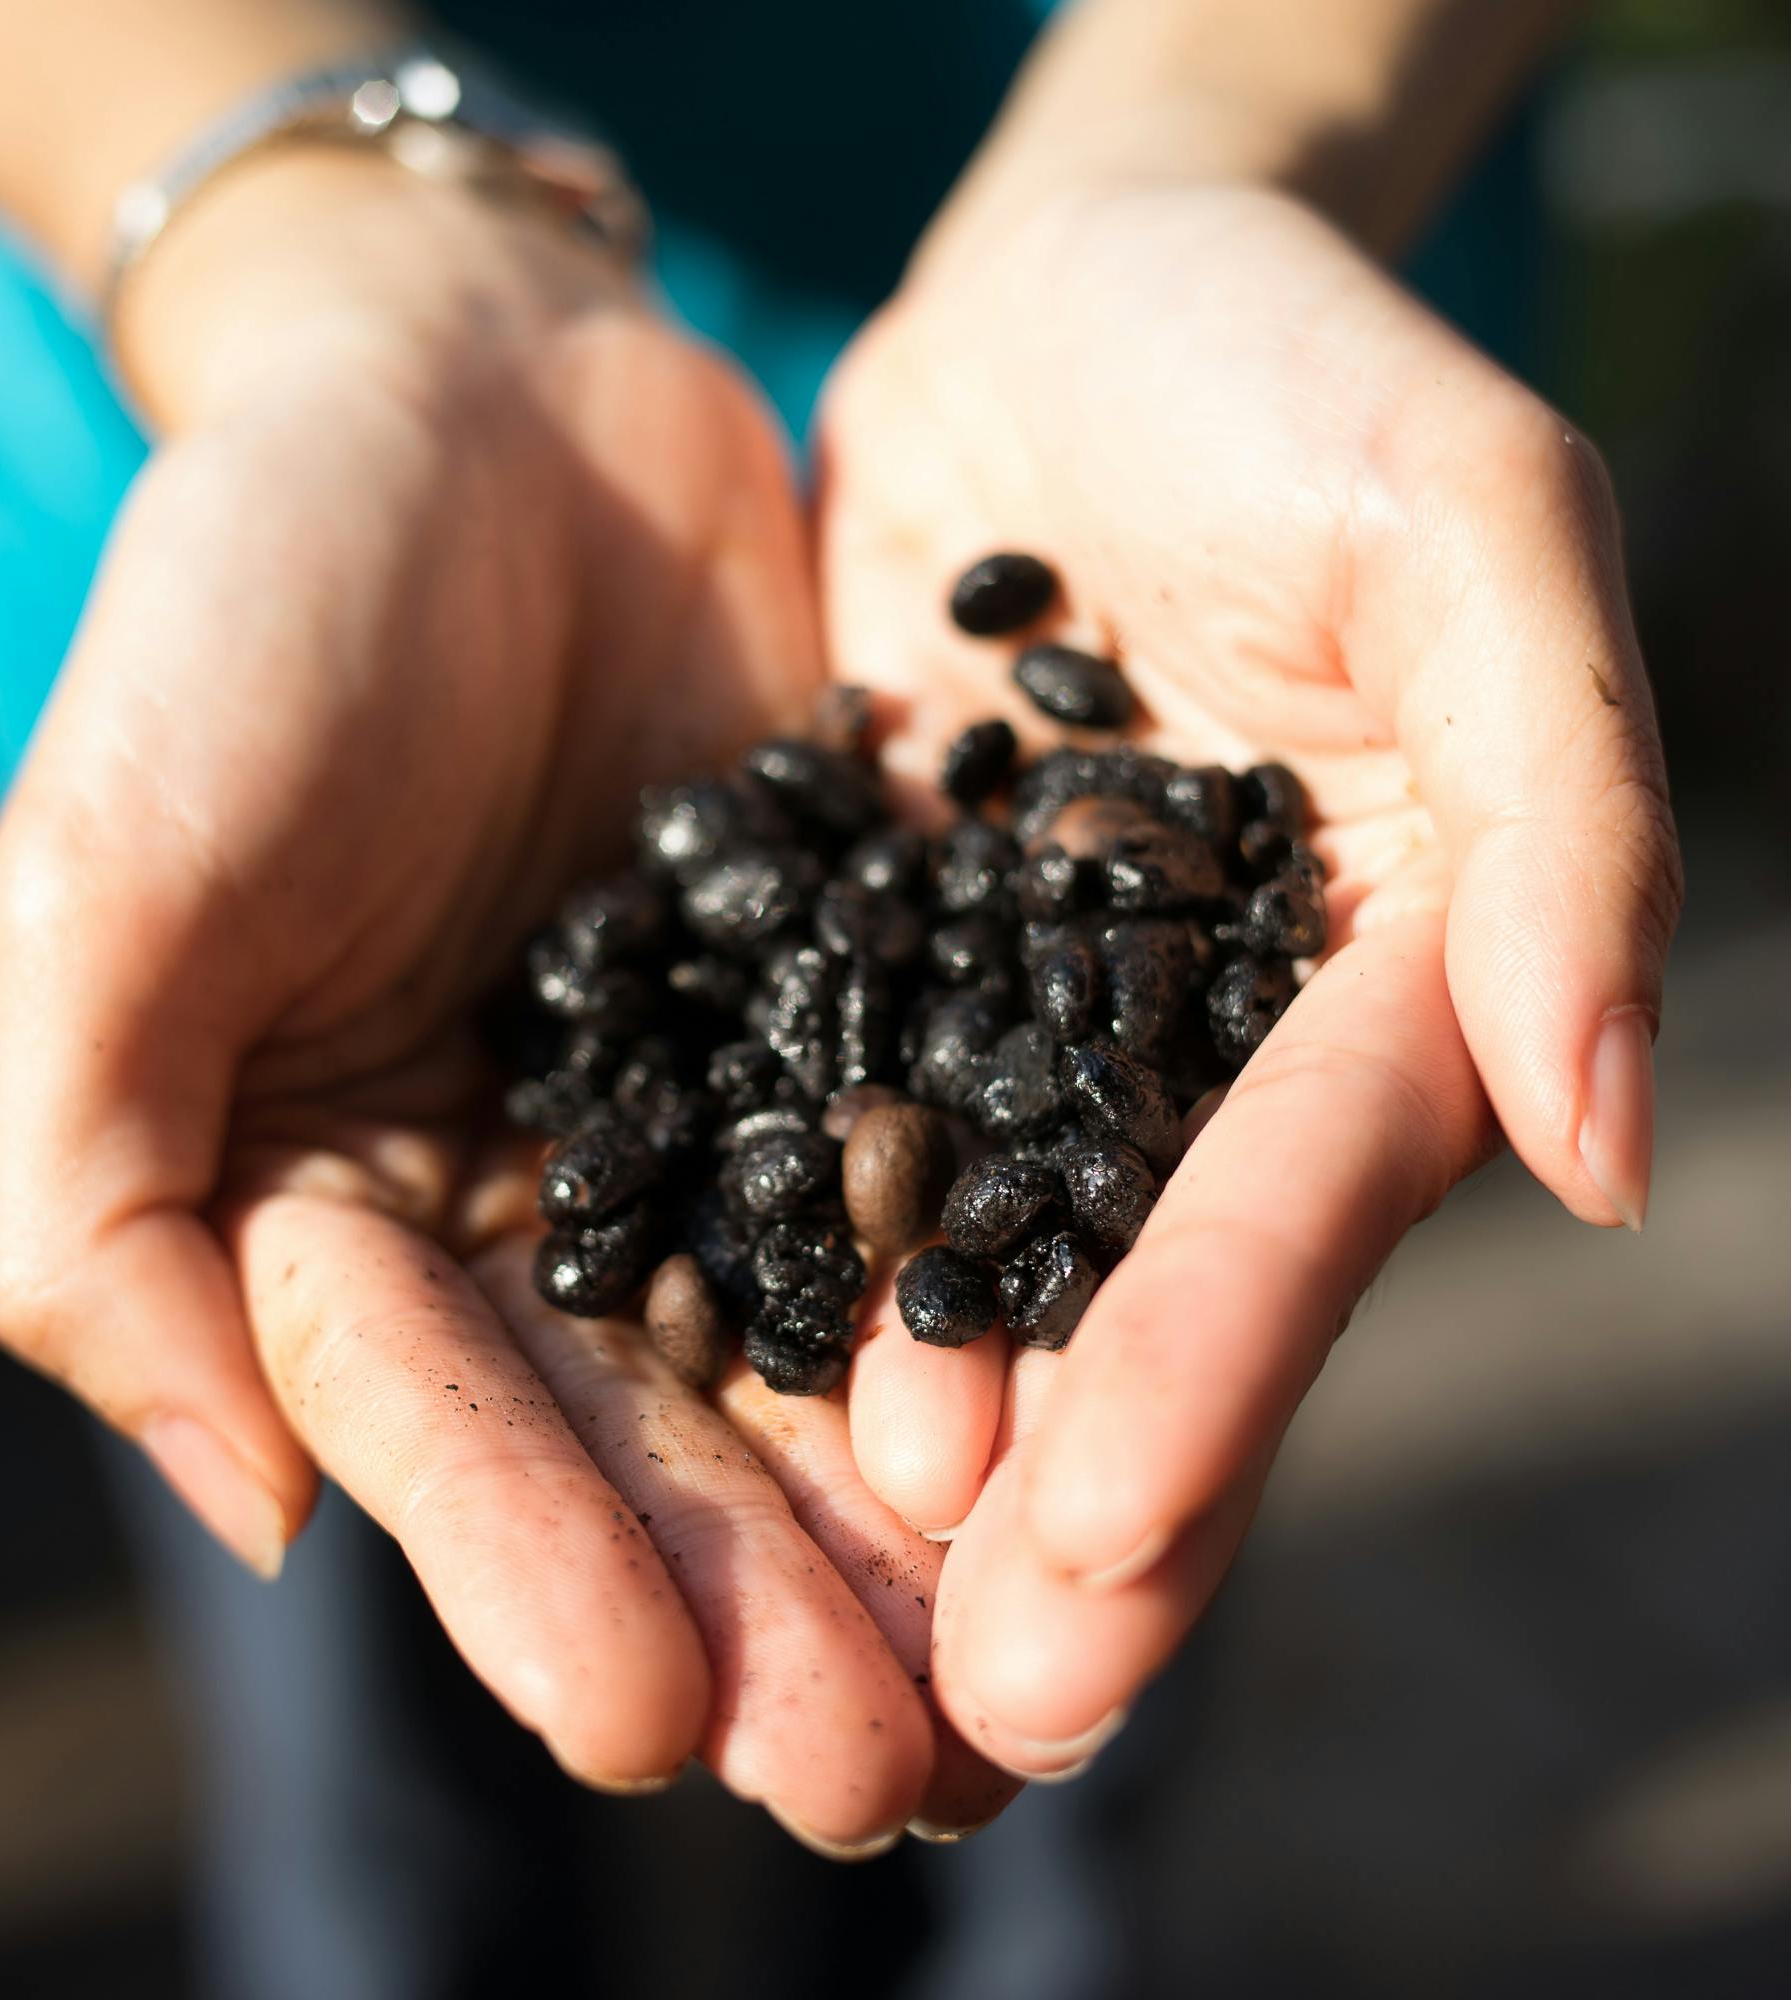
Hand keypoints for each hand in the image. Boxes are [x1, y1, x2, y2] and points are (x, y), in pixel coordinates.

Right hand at [0, 152, 1013, 1846]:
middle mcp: (544, 1178)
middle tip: (878, 1777)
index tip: (656, 1718)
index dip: (533, 1570)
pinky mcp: (863, 989)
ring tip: (1008, 1686)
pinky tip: (1095, 1430)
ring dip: (900, 1520)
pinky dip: (1011, 1298)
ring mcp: (720, 1094)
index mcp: (343, 1187)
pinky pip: (949, 1162)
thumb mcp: (112, 880)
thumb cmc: (250, 602)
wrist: (472, 384)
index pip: (440, 1420)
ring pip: (819, 1342)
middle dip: (753, 1604)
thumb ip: (104, 1196)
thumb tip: (248, 1501)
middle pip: (654, 1429)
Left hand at [817, 180, 1682, 1773]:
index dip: (1207, 1380)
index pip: (1285, 1207)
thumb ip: (1558, 816)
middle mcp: (1178, 1039)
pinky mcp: (857, 943)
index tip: (1100, 1568)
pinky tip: (676, 1385)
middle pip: (1125, 1298)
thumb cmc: (1300, 369)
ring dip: (886, 1448)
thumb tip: (1605, 1137)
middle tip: (957, 1729)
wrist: (1083, 283)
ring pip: (957, 1257)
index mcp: (1354, 976)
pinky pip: (804, 1111)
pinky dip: (756, 1249)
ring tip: (807, 1635)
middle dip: (1053, 1510)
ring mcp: (1008, 1007)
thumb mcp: (1469, 529)